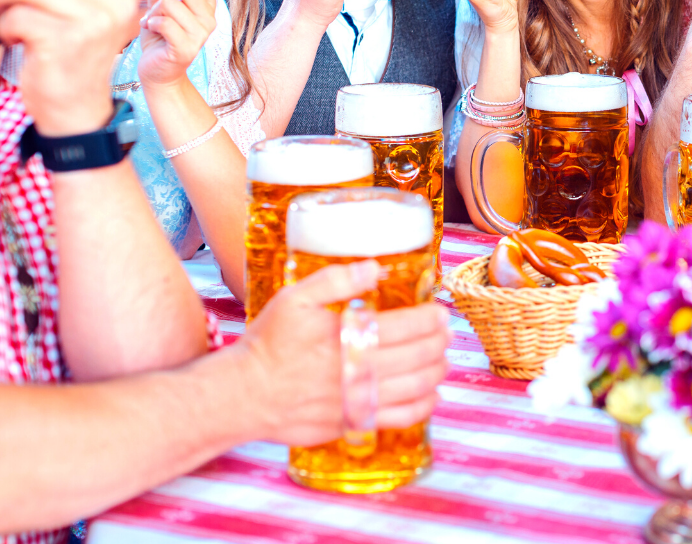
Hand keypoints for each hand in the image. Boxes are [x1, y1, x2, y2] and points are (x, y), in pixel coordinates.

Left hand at [136, 0, 219, 89]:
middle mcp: (208, 16)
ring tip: (150, 21)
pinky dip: (151, 23)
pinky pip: (164, 22)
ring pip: (170, 2)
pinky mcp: (186, 48)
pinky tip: (150, 30)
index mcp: (205, 4)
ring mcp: (200, 33)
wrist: (159, 75)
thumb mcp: (157, 7)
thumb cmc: (160, 39)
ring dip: (152, 9)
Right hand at [238, 261, 451, 445]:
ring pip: (416, 389)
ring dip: (438, 371)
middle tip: (447, 331)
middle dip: (440, 342)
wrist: (244, 393)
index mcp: (346, 338)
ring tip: (443, 358)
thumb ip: (335, 280)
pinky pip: (400, 419)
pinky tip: (430, 393)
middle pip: (418, 357)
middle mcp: (356, 373)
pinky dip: (424, 406)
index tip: (440, 311)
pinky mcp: (352, 424)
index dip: (431, 319)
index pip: (406, 328)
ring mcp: (356, 402)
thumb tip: (375, 267)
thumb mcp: (294, 299)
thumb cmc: (269, 343)